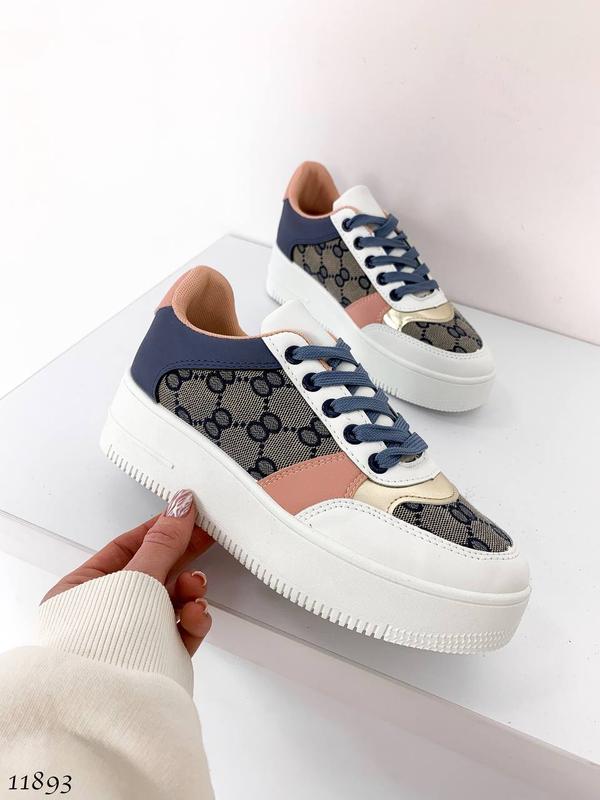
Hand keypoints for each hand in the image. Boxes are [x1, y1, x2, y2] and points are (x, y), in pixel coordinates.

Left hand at [43, 489, 213, 654]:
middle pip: (153, 573)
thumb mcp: (137, 579)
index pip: (126, 548)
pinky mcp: (160, 658)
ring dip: (189, 590)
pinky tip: (196, 614)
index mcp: (82, 591)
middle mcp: (106, 615)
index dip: (159, 529)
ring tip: (195, 588)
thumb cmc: (104, 647)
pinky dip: (194, 618)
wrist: (116, 709)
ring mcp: (134, 637)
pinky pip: (182, 628)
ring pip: (172, 601)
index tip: (186, 515)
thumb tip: (179, 510)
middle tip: (205, 537)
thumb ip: (163, 543)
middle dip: (181, 559)